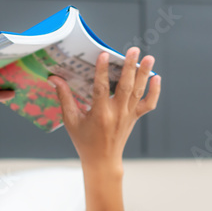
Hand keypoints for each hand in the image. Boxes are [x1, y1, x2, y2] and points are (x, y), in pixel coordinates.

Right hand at [51, 48, 159, 172]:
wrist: (103, 160)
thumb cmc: (85, 142)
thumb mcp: (71, 121)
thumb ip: (65, 98)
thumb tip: (54, 79)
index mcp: (100, 114)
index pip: (101, 88)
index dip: (102, 70)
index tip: (104, 54)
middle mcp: (117, 113)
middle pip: (125, 87)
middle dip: (130, 67)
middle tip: (133, 50)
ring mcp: (128, 115)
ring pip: (138, 92)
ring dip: (144, 74)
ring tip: (149, 57)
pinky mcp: (135, 117)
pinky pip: (148, 104)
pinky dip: (154, 92)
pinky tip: (156, 77)